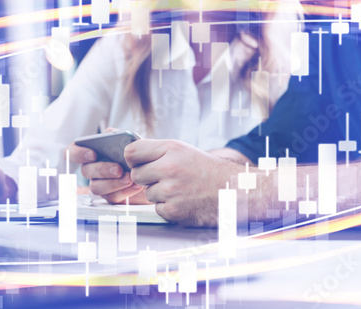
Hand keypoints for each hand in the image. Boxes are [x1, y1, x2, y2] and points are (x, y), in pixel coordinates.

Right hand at [67, 129, 149, 203]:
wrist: (150, 168)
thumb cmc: (134, 152)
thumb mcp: (125, 138)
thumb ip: (116, 135)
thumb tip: (110, 136)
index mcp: (91, 152)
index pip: (72, 152)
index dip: (78, 154)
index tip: (92, 154)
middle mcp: (91, 169)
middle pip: (86, 171)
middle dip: (102, 170)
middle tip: (118, 169)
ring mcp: (99, 184)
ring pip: (96, 187)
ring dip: (113, 183)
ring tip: (129, 178)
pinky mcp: (110, 196)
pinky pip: (112, 197)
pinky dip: (125, 191)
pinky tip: (136, 185)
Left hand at [125, 139, 240, 225]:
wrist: (232, 190)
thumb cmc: (206, 169)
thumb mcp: (182, 150)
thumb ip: (156, 150)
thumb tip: (128, 155)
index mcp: (171, 150)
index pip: (131, 152)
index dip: (133, 159)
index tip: (140, 162)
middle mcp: (169, 169)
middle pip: (136, 175)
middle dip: (147, 178)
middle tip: (166, 177)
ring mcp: (171, 191)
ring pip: (148, 193)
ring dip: (160, 193)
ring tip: (180, 188)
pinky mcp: (173, 211)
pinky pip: (157, 208)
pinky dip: (168, 207)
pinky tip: (184, 200)